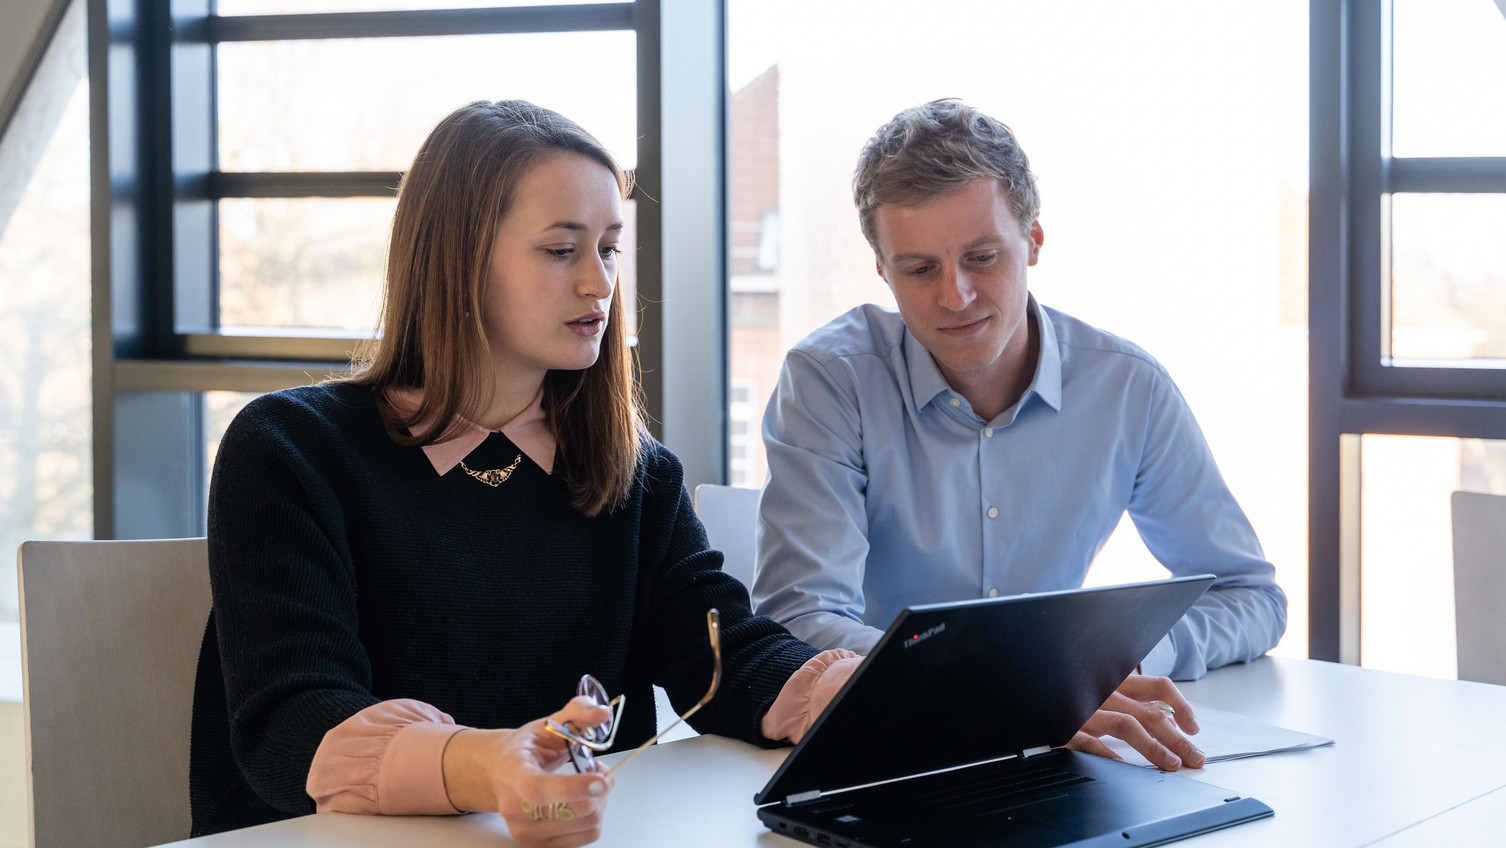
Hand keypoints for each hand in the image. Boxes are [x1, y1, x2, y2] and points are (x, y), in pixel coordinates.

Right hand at [443, 696, 616, 847]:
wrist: (503, 773)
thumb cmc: (527, 750)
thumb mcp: (549, 724)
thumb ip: (577, 714)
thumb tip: (601, 713)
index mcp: (512, 772)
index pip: (538, 789)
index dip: (573, 788)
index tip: (601, 780)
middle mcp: (513, 806)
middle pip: (571, 811)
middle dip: (599, 788)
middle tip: (599, 770)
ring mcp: (524, 830)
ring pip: (586, 825)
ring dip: (600, 802)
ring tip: (590, 784)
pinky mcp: (538, 845)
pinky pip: (586, 838)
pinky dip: (595, 818)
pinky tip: (585, 801)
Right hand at [1066, 674, 1204, 771]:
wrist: (1026, 683)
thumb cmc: (1069, 689)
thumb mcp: (1101, 687)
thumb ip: (1129, 699)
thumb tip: (1164, 717)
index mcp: (1115, 679)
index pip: (1158, 687)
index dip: (1181, 707)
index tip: (1193, 728)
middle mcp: (1104, 691)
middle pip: (1151, 713)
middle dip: (1179, 738)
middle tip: (1195, 757)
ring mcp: (1085, 708)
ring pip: (1128, 726)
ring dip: (1154, 748)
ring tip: (1171, 764)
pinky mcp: (1066, 724)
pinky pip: (1089, 741)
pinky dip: (1108, 754)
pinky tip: (1122, 766)